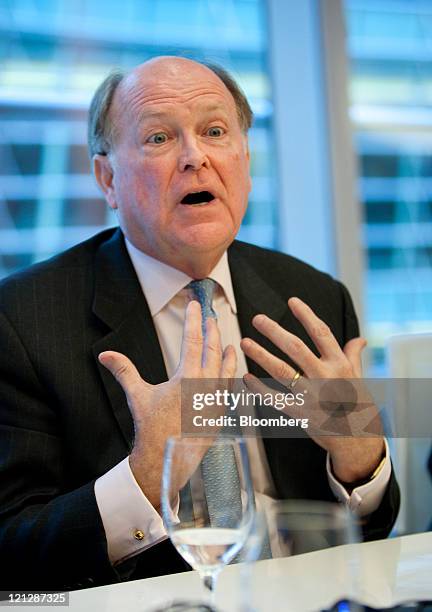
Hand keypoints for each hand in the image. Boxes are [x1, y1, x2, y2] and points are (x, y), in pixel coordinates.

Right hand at [99, 300, 236, 508]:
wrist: (166, 460)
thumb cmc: (152, 428)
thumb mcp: (137, 396)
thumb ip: (124, 371)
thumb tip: (105, 354)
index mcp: (186, 377)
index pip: (192, 340)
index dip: (193, 320)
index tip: (194, 305)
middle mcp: (206, 385)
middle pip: (213, 349)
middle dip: (212, 330)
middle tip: (210, 317)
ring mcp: (217, 399)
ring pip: (226, 368)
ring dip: (227, 352)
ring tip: (228, 342)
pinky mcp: (221, 412)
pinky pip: (231, 388)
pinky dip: (232, 376)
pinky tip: (233, 372)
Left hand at [240, 297, 383, 483]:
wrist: (358, 441)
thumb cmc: (358, 405)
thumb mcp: (358, 377)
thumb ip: (353, 356)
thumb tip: (360, 339)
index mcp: (340, 364)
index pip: (321, 333)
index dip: (306, 315)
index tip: (292, 301)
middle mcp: (326, 377)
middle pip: (296, 347)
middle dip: (274, 331)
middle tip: (257, 318)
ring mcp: (312, 396)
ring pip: (281, 370)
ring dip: (260, 354)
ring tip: (245, 342)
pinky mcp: (300, 414)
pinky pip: (274, 398)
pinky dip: (258, 388)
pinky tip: (245, 377)